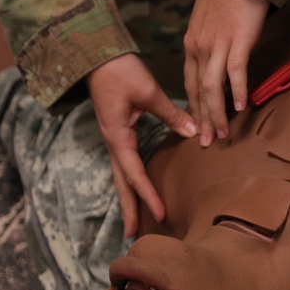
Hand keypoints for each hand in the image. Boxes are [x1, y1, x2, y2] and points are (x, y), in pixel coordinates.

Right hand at [86, 54, 195, 236]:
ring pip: (122, 176)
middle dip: (128, 209)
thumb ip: (171, 114)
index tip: (161, 214)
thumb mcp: (147, 91)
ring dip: (129, 198)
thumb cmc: (120, 70)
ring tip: (135, 221)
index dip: (148, 196)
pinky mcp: (119, 134)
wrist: (96, 54)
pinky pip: (126, 164)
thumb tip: (193, 133)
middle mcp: (114, 142)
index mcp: (118, 137)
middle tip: (134, 235)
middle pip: (122, 183)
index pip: (135, 174)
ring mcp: (115, 139)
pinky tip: (139, 190)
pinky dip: (132, 181)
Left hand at [183, 0, 268, 145]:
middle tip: (206, 142)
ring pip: (212, 88)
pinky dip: (236, 91)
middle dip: (201, 120)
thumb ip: (212, 46)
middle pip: (197, 92)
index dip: (193, 110)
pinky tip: (240, 107)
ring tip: (221, 134)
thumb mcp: (210, 25)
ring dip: (216, 114)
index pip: (189, 85)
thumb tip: (221, 65)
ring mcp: (217, 45)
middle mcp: (199, 48)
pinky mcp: (236, 41)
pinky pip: (234, 72)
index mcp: (192, 46)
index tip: (197, 128)